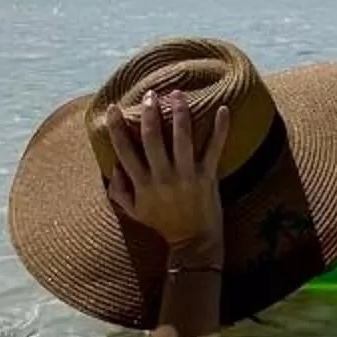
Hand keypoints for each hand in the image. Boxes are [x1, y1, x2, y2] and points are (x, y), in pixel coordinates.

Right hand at [103, 90, 230, 251]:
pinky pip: (214, 148)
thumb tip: (113, 166)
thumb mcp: (133, 211)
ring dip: (180, 113)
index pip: (124, 150)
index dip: (117, 128)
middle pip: (152, 138)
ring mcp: (186, 176)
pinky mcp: (207, 177)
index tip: (114, 108)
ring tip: (177, 94)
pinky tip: (223, 109)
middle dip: (149, 113)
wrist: (193, 242)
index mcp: (142, 184)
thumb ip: (118, 190)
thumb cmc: (162, 224)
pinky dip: (220, 129)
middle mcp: (162, 177)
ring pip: (181, 138)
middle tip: (150, 94)